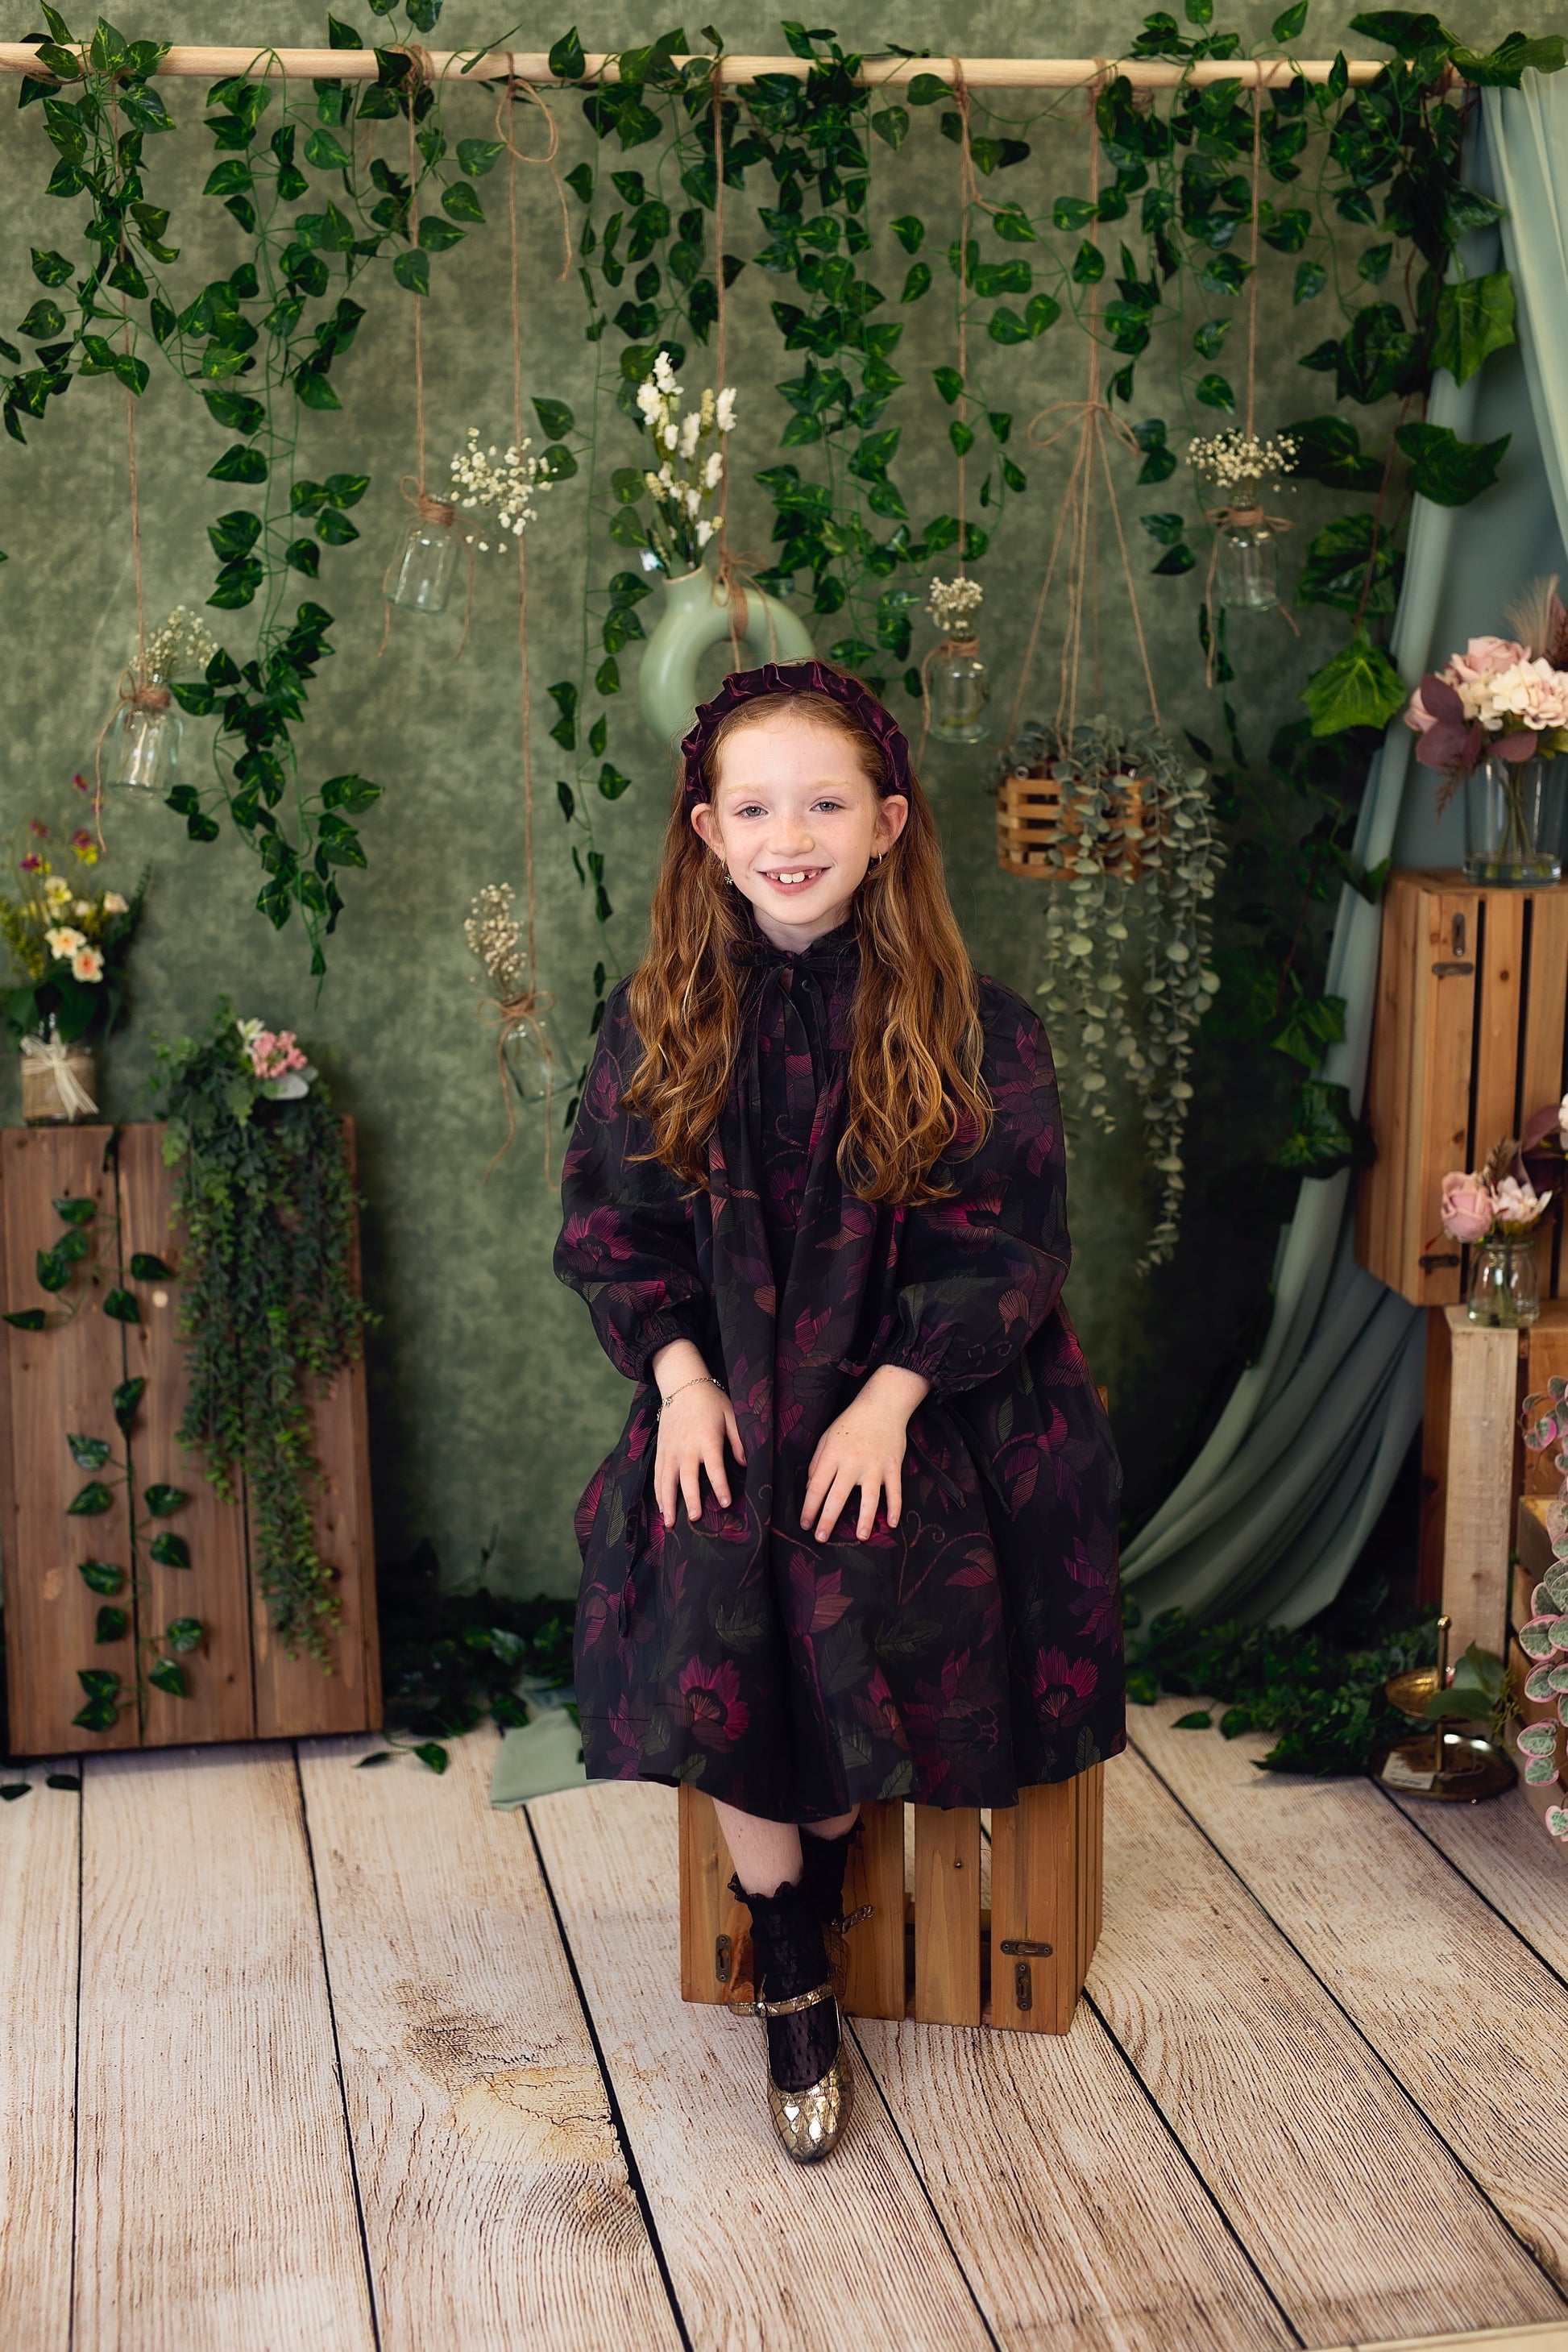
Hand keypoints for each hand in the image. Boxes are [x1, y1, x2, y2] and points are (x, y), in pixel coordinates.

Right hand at [651, 1340, 743, 1526]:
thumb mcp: (731, 1415)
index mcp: (707, 1439)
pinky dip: (657, 1492)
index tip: (725, 1503)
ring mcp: (670, 1449)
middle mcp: (686, 1446)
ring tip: (670, 1523)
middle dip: (691, 1499)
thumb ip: (738, 1441)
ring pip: (666, 1480)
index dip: (720, 1486)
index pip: (714, 1467)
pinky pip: (657, 1474)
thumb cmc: (711, 1400)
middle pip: (687, 1478)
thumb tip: (746, 1464)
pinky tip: (661, 1507)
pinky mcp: (661, 1449)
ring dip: (667, 1502)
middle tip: (695, 1519)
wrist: (682, 1384)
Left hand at [802, 1365, 930, 1542]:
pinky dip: (895, 1508)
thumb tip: (811, 1489)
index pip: (816, 1488)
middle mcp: (852, 1463)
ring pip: (869, 1499)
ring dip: (866, 1520)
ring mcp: (874, 1466)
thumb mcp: (827, 1438)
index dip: (809, 1508)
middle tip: (821, 1538)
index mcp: (832, 1455)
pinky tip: (892, 1523)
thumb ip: (817, 1463)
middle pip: (837, 1497)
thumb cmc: (850, 1422)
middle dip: (827, 1521)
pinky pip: (895, 1491)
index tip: (805, 1524)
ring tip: (861, 1537)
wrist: (882, 1405)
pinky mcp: (892, 1467)